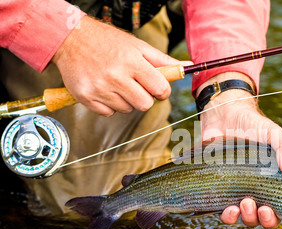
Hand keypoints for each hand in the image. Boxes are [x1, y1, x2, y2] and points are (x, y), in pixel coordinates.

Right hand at [52, 16, 185, 115]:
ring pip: (127, 110)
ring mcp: (99, 88)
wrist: (71, 39)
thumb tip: (187, 66)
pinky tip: (104, 89)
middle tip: (136, 85)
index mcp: (132, 62)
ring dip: (126, 100)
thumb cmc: (108, 42)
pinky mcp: (85, 97)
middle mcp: (115, 76)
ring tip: (116, 83)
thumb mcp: (137, 46)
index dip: (162, 90)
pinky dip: (109, 104)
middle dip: (144, 97)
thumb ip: (163, 60)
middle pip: (145, 104)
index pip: (160, 89)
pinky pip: (109, 113)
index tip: (157, 87)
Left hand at [197, 72, 281, 228]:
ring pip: (252, 220)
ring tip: (246, 203)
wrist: (224, 118)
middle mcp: (266, 192)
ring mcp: (245, 194)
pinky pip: (229, 216)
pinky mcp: (225, 194)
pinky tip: (230, 209)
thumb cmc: (254, 127)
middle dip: (271, 220)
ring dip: (251, 218)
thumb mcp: (275, 134)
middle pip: (274, 219)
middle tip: (265, 209)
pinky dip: (230, 217)